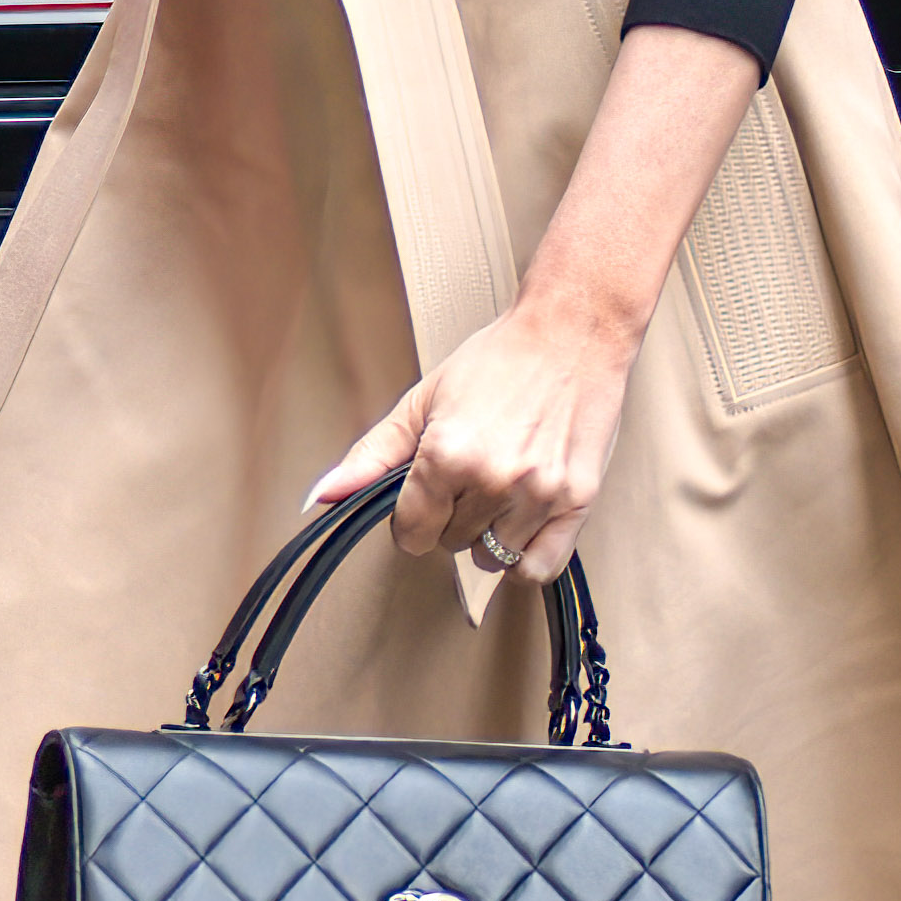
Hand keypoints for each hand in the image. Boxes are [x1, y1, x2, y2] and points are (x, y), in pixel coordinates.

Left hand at [307, 284, 639, 590]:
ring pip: (493, 559)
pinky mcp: (578, 500)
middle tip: (470, 476)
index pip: (411, 533)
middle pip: (452, 544)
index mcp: (447, 455)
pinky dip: (525, 559)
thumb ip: (371, 456)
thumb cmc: (498, 361)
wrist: (571, 333)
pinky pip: (540, 567)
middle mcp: (493, 479)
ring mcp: (539, 493)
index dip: (412, 518)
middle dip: (452, 518)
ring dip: (489, 536)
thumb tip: (322, 498)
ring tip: (500, 492)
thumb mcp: (423, 400)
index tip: (426, 497)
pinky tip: (520, 528)